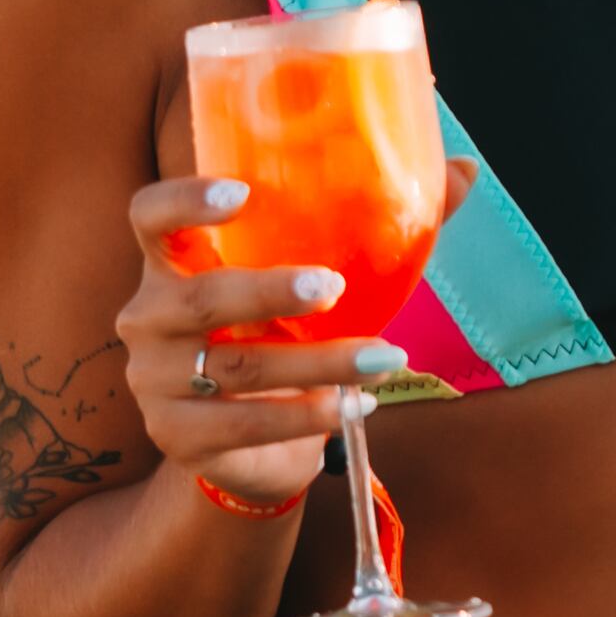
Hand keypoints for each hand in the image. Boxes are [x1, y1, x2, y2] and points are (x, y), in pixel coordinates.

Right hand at [117, 162, 473, 509]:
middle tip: (335, 287)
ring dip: (319, 362)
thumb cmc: (287, 339)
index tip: (241, 192)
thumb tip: (466, 170)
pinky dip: (310, 414)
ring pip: (235, 366)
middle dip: (270, 290)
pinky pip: (247, 423)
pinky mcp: (177, 437)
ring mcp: (156, 381)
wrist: (254, 446)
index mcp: (175, 263)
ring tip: (387, 357)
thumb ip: (383, 225)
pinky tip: (359, 404)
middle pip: (198, 298)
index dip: (184, 200)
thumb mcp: (324, 284)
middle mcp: (149, 317)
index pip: (150, 216)